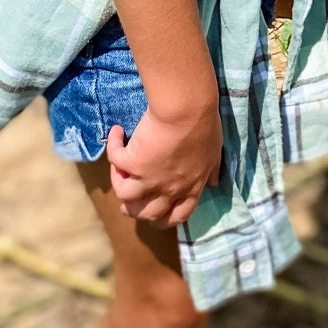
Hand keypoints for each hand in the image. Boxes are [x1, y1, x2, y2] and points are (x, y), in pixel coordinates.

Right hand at [106, 101, 222, 226]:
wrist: (186, 110)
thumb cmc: (205, 127)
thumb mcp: (215, 152)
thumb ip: (211, 171)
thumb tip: (213, 183)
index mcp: (190, 188)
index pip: (177, 216)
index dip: (163, 218)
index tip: (154, 209)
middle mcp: (169, 189)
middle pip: (147, 214)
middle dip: (135, 209)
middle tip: (128, 196)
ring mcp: (149, 179)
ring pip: (125, 196)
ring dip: (118, 181)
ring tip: (119, 166)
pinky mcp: (132, 163)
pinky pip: (114, 161)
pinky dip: (113, 148)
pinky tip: (117, 134)